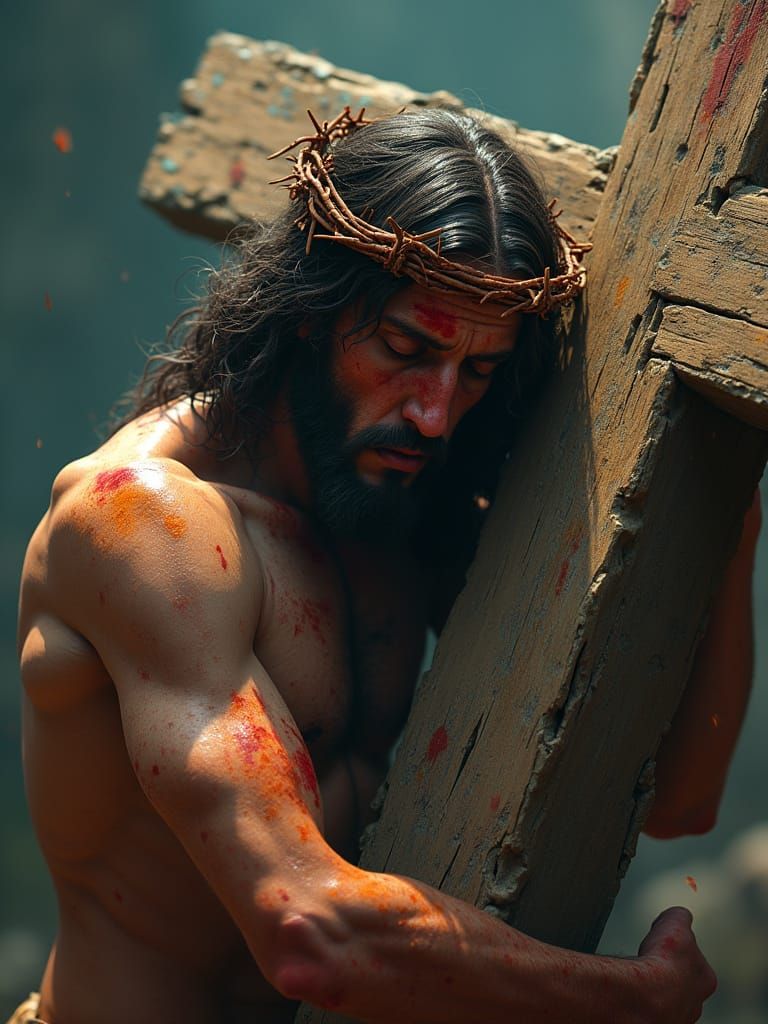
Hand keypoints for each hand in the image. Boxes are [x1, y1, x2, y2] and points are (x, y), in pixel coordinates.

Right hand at [637, 907, 716, 1022]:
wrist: (643, 994)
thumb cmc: (663, 962)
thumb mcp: (675, 923)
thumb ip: (680, 917)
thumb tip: (680, 914)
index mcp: (705, 978)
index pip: (695, 958)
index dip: (678, 948)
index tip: (666, 944)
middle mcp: (694, 1003)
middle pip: (681, 981)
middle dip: (668, 971)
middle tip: (651, 961)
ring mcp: (674, 1017)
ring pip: (665, 997)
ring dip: (653, 985)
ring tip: (638, 975)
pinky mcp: (653, 1023)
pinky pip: (646, 1006)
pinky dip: (639, 996)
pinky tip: (631, 987)